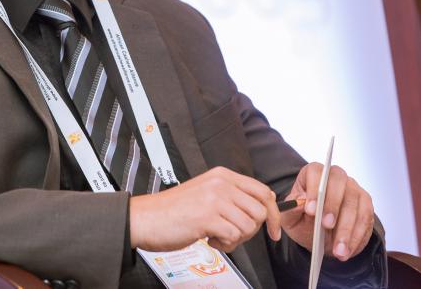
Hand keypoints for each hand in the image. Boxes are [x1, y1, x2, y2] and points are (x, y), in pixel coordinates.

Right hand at [129, 166, 281, 253]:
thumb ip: (231, 195)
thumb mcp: (206, 192)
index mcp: (222, 175)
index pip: (263, 191)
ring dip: (236, 239)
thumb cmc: (173, 210)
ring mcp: (214, 199)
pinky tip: (209, 239)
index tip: (273, 229)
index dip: (273, 214)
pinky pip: (234, 236)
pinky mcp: (208, 217)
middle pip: (260, 211)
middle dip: (252, 230)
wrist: (146, 217)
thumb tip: (261, 208)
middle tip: (233, 234)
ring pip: (249, 226)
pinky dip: (225, 245)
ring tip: (217, 235)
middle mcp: (221, 184)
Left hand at [280, 163, 374, 260]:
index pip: (315, 172)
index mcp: (313, 173)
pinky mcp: (365, 205)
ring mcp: (353, 189)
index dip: (313, 189)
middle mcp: (335, 177)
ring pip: (354, 203)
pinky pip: (365, 218)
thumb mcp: (291, 218)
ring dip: (346, 228)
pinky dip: (356, 237)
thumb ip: (291, 210)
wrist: (319, 235)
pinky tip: (347, 250)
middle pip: (339, 182)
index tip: (310, 210)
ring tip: (337, 249)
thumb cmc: (303, 220)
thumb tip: (298, 202)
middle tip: (326, 226)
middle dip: (333, 206)